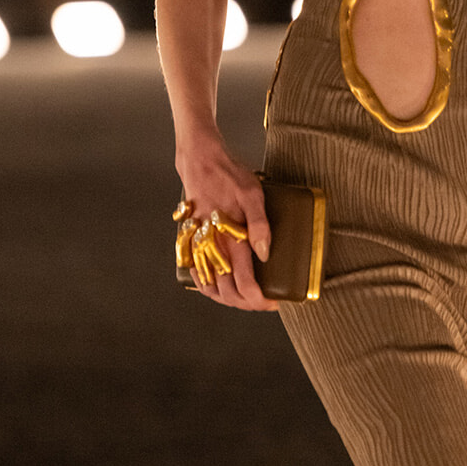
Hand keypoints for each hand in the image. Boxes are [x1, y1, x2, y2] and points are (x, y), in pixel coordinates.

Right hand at [175, 137, 279, 311]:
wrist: (199, 161)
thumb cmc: (228, 175)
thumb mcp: (253, 193)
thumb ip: (260, 224)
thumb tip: (265, 253)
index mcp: (229, 239)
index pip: (245, 285)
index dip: (260, 300)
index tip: (274, 301)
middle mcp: (212, 248)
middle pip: (228, 294)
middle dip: (247, 304)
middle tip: (264, 301)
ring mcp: (200, 247)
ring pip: (212, 288)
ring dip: (229, 299)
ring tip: (246, 297)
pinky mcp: (192, 242)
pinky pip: (198, 274)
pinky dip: (209, 287)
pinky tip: (220, 285)